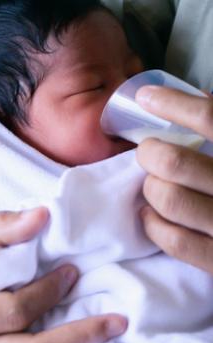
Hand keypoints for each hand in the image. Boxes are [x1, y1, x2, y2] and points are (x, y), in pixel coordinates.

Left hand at [135, 86, 212, 272]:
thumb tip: (199, 94)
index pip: (212, 119)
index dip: (174, 104)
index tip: (146, 96)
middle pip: (176, 162)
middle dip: (151, 154)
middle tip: (149, 153)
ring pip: (169, 199)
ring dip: (151, 189)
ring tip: (154, 185)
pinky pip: (174, 239)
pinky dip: (153, 224)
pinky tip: (151, 215)